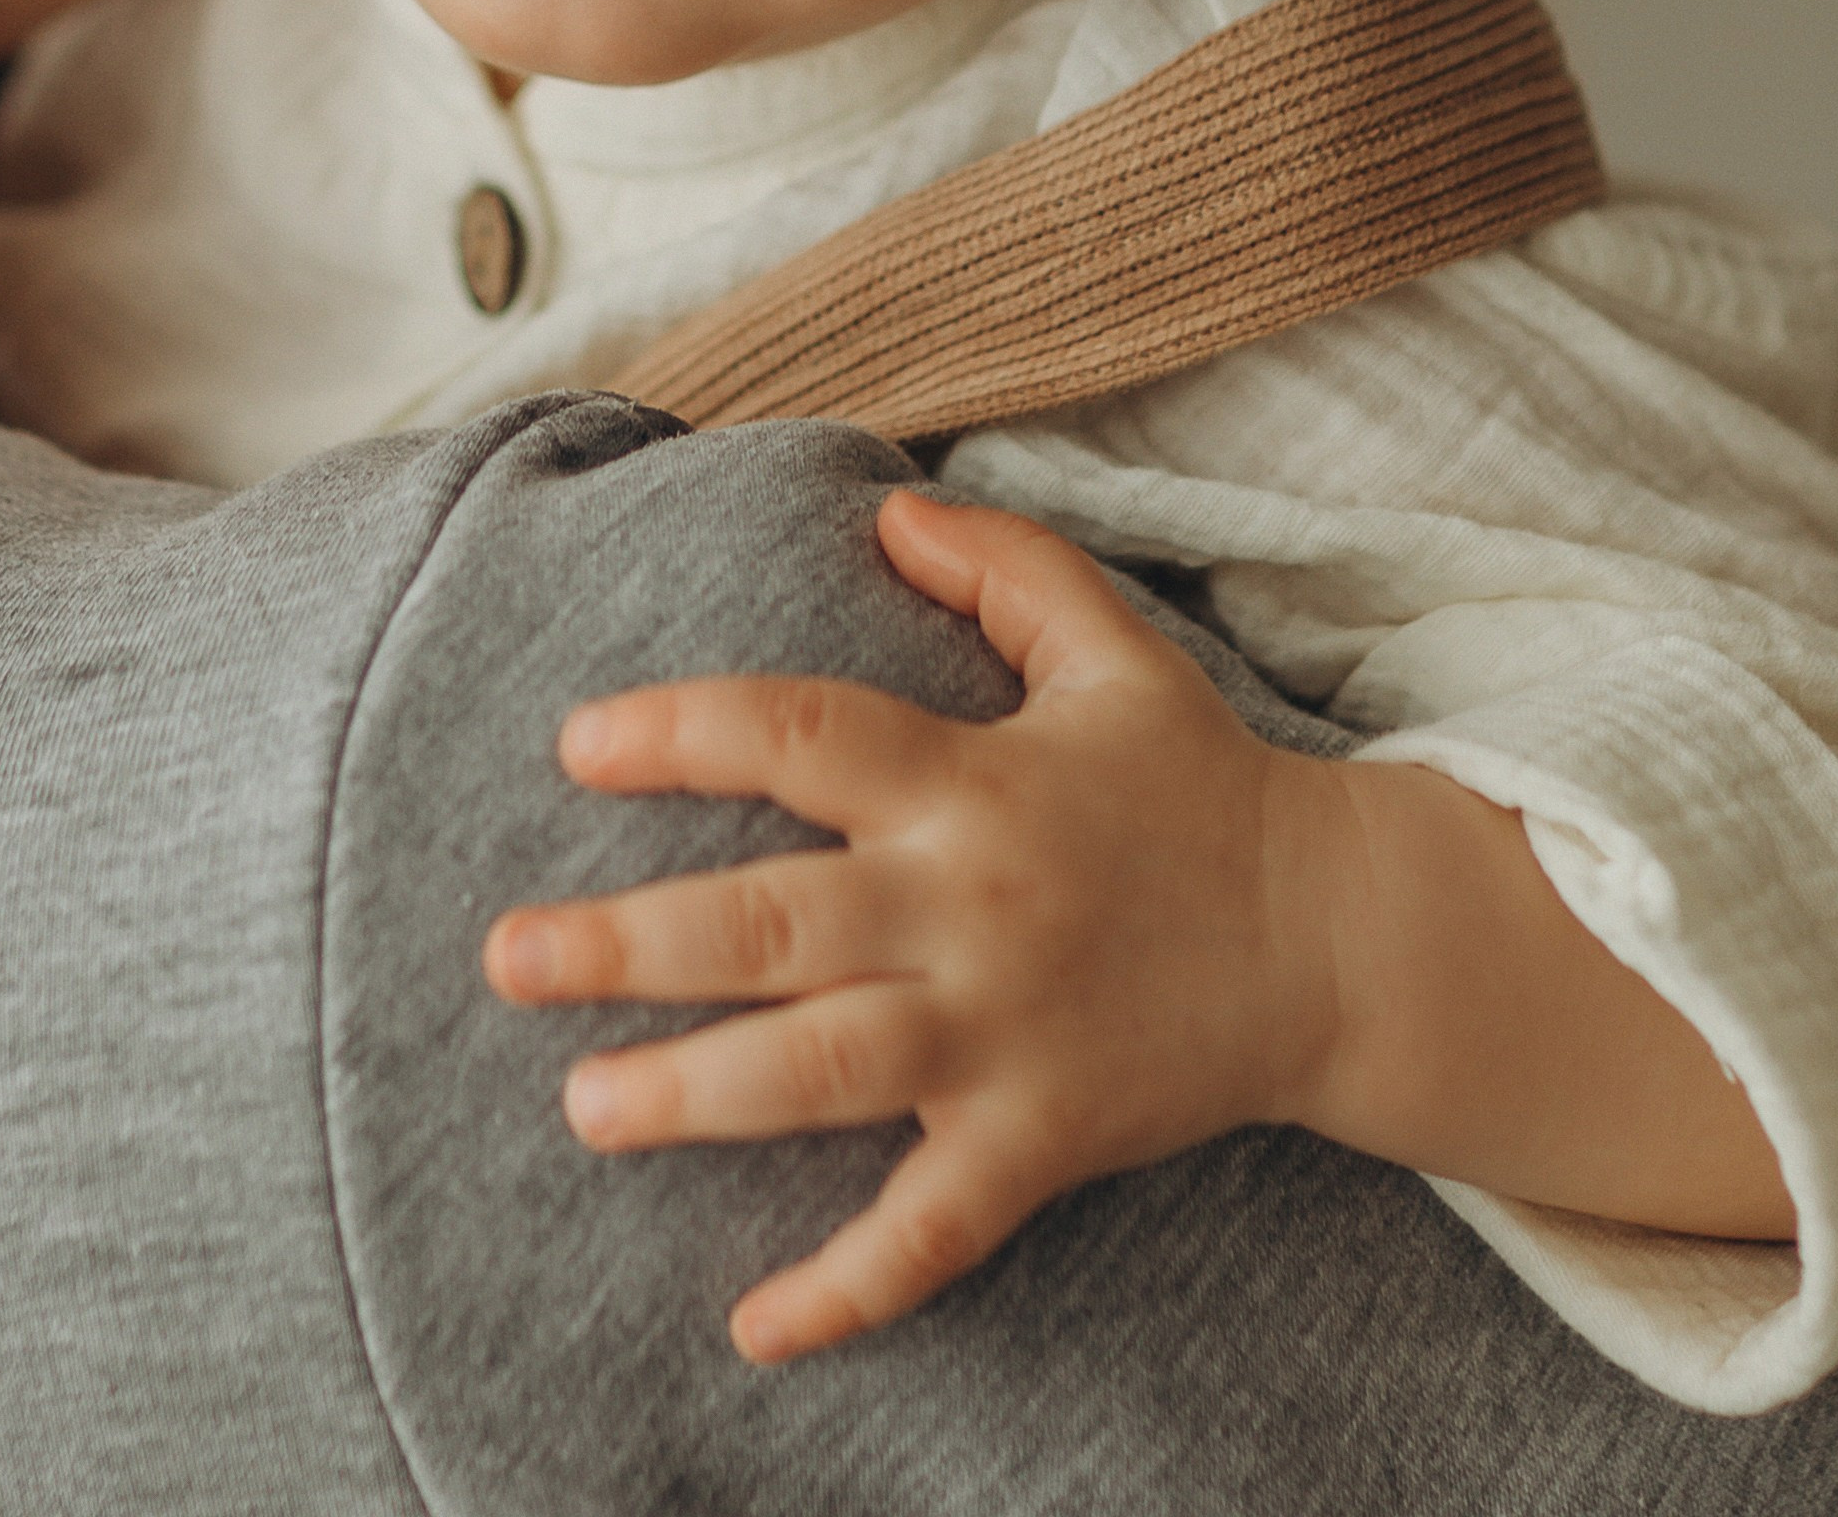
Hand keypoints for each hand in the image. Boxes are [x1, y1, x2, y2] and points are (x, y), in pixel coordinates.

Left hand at [482, 493, 1346, 1363]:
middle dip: (627, 945)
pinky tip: (755, 1327)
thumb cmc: (1196, 785)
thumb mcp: (1108, 648)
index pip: (799, 734)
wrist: (1330, 933)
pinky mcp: (1039, 1136)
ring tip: (584, 1108)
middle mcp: (971, 906)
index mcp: (971, 780)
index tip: (578, 743)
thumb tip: (886, 509)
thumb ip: (1003, 566)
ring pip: (822, 1072)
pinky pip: (932, 1227)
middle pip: (774, 923)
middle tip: (507, 956)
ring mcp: (1003, 1031)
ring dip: (694, 1095)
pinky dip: (847, 1287)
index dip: (682, 733)